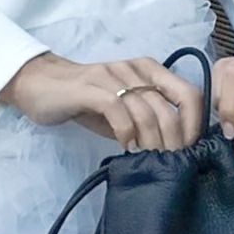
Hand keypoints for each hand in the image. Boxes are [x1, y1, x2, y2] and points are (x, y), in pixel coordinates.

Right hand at [0, 51, 204, 150]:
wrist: (39, 85)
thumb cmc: (84, 101)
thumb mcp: (123, 109)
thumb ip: (146, 120)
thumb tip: (174, 148)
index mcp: (149, 70)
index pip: (189, 94)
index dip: (194, 125)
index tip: (189, 151)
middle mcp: (134, 69)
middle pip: (168, 106)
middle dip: (174, 140)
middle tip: (169, 164)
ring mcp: (111, 76)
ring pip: (145, 109)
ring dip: (151, 140)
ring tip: (149, 159)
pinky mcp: (89, 88)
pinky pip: (117, 109)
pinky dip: (126, 131)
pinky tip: (126, 147)